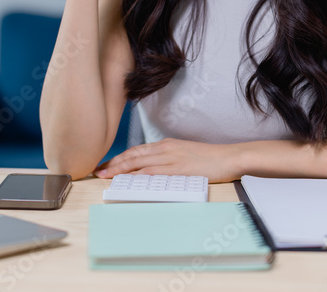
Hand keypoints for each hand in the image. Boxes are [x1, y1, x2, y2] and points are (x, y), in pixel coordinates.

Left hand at [93, 138, 242, 183]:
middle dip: (113, 164)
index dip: (120, 158)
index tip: (106, 165)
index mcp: (166, 145)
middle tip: (97, 171)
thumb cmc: (209, 158)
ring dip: (120, 170)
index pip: (136, 151)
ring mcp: (170, 158)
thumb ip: (168, 160)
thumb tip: (153, 170)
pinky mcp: (177, 168)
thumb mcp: (184, 155)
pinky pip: (153, 172)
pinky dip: (138, 176)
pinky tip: (128, 180)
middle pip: (133, 155)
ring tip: (106, 176)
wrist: (228, 157)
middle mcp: (164, 149)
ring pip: (138, 163)